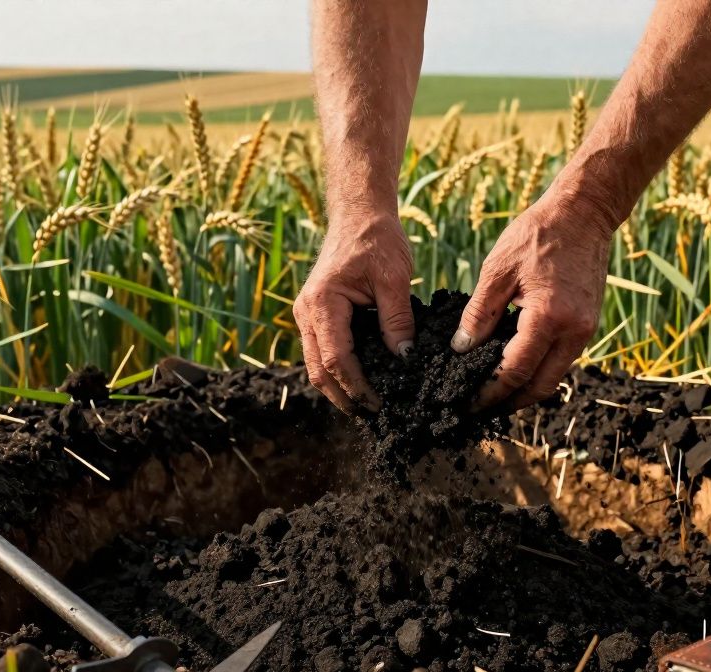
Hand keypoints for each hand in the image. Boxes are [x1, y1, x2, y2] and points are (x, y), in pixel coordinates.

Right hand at [294, 212, 414, 412]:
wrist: (359, 215)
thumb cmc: (376, 240)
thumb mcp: (394, 278)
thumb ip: (397, 320)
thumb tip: (404, 359)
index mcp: (323, 303)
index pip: (336, 359)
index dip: (357, 387)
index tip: (379, 405)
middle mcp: (306, 312)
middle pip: (318, 370)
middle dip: (343, 397)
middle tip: (371, 417)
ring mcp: (307, 314)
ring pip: (316, 363)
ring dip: (339, 387)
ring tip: (367, 406)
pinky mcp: (316, 315)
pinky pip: (323, 350)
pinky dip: (338, 370)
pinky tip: (361, 380)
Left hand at [452, 194, 611, 410]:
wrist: (584, 213)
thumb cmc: (538, 234)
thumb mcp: (497, 270)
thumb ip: (479, 314)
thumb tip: (461, 349)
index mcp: (548, 318)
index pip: (514, 372)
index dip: (489, 392)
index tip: (466, 402)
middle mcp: (574, 332)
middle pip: (539, 387)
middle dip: (508, 402)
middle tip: (479, 407)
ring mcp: (586, 330)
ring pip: (553, 377)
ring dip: (524, 389)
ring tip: (493, 391)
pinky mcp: (588, 325)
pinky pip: (562, 360)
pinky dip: (538, 369)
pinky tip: (514, 365)